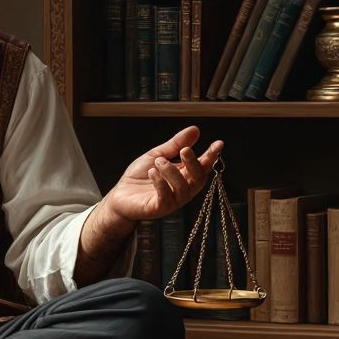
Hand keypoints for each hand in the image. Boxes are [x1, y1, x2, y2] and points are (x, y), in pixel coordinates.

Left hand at [99, 126, 223, 227]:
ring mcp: (172, 201)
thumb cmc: (139, 176)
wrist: (120, 194)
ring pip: (183, 188)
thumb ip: (175, 145)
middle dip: (194, 163)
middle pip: (199, 179)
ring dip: (172, 171)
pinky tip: (152, 173)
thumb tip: (195, 130)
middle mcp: (182, 189)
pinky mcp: (159, 209)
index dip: (211, 156)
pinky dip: (160, 183)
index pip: (202, 166)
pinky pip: (166, 197)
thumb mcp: (156, 154)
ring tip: (159, 161)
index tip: (218, 143)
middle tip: (185, 150)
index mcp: (184, 175)